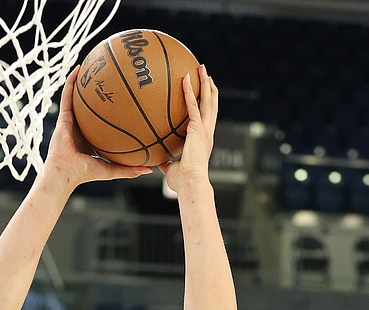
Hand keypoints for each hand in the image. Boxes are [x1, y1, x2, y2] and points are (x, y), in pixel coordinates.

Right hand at [45, 73, 153, 188]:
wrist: (66, 173)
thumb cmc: (85, 174)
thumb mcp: (112, 169)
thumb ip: (130, 169)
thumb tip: (152, 169)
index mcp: (92, 139)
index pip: (103, 122)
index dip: (112, 111)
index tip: (124, 100)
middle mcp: (82, 128)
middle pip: (91, 106)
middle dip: (99, 91)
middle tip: (111, 77)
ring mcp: (71, 121)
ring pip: (78, 98)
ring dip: (84, 81)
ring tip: (92, 64)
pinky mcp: (63, 117)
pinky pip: (67, 96)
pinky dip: (71, 82)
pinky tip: (79, 69)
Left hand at [161, 68, 218, 191]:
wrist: (190, 184)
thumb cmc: (183, 183)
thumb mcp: (172, 170)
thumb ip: (167, 162)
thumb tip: (157, 161)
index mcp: (203, 140)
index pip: (207, 118)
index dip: (207, 104)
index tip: (205, 93)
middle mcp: (207, 132)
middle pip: (211, 104)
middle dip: (209, 87)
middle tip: (206, 74)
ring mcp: (205, 129)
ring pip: (207, 100)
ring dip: (204, 82)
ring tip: (200, 68)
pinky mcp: (198, 129)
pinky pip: (193, 106)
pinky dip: (189, 91)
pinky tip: (185, 79)